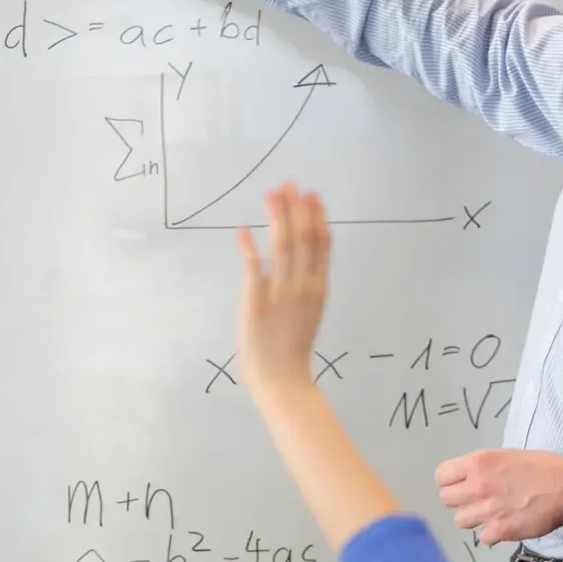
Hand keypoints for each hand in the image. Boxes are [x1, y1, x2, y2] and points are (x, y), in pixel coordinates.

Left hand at [236, 184, 329, 391]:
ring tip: (271, 193)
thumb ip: (304, 287)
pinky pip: (253, 267)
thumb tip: (302, 264)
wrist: (282, 379)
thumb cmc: (291, 350)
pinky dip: (247, 246)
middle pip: (302, 238)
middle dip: (296, 208)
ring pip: (282, 246)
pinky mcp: (256, 300)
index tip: (312, 194)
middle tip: (289, 183)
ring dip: (276, 216)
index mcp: (318, 288)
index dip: (317, 217)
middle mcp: (302, 285)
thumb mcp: (307, 313)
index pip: (322, 244)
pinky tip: (241, 229)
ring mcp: (280, 292)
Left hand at [435, 448, 562, 544]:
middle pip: (446, 499)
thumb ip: (484, 468)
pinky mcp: (500, 530)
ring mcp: (487, 510)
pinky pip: (482, 537)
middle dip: (459, 500)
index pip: (441, 476)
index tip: (459, 484)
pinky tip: (504, 525)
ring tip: (490, 514)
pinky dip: (492, 534)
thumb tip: (470, 479)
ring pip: (460, 520)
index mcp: (478, 463)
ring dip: (474, 518)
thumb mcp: (507, 456)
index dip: (449, 481)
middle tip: (475, 500)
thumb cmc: (544, 468)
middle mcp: (477, 486)